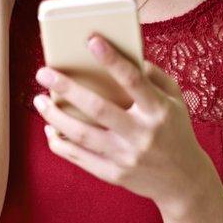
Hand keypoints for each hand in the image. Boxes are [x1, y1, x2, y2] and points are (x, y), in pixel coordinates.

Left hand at [32, 33, 217, 214]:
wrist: (184, 182)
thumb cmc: (174, 130)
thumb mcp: (174, 100)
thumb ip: (154, 76)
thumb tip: (125, 54)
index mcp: (159, 111)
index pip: (133, 80)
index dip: (112, 59)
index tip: (92, 40)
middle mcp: (142, 134)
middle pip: (98, 108)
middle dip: (67, 88)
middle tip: (43, 73)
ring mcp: (127, 157)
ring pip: (82, 135)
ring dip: (55, 116)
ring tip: (38, 100)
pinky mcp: (115, 175)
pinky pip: (80, 158)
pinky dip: (60, 144)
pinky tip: (49, 129)